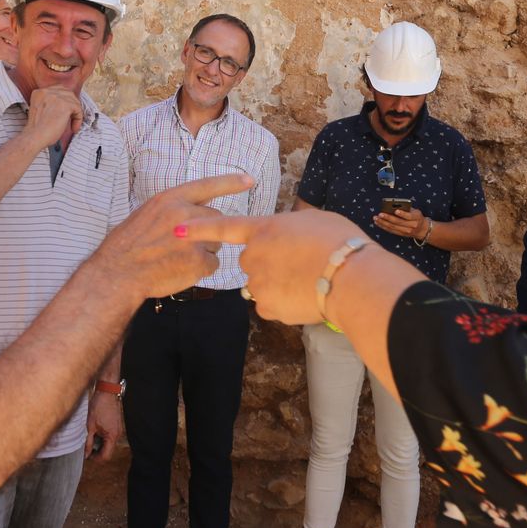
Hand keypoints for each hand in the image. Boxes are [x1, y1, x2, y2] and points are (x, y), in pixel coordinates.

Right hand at [23, 87, 82, 150]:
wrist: (35, 136)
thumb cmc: (37, 130)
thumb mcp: (40, 110)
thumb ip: (49, 104)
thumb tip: (63, 106)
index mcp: (39, 93)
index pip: (58, 90)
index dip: (64, 100)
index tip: (66, 110)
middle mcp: (47, 92)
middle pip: (67, 93)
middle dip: (72, 105)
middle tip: (72, 116)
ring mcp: (56, 97)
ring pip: (74, 101)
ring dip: (76, 113)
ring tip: (72, 124)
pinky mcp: (65, 104)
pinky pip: (78, 109)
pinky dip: (78, 119)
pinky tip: (73, 127)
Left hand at [86, 391, 122, 461]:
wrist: (107, 392)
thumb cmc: (99, 406)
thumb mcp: (90, 426)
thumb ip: (89, 442)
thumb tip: (86, 454)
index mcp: (112, 436)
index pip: (106, 456)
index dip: (96, 459)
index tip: (87, 457)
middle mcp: (117, 435)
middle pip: (108, 451)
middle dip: (97, 452)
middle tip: (86, 449)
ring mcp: (118, 430)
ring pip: (109, 444)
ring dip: (100, 444)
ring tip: (90, 439)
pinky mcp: (116, 425)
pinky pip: (110, 436)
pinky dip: (102, 437)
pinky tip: (95, 432)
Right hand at [88, 172, 252, 300]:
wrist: (117, 273)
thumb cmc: (127, 246)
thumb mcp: (146, 214)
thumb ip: (171, 211)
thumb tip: (191, 215)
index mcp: (170, 199)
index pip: (207, 185)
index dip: (230, 182)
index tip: (249, 180)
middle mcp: (185, 214)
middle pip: (215, 219)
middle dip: (206, 232)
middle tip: (181, 246)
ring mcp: (194, 237)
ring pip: (216, 243)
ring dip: (204, 251)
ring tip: (176, 258)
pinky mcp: (199, 260)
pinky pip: (213, 264)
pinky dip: (201, 270)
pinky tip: (180, 271)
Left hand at [182, 210, 369, 324]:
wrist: (351, 279)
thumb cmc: (339, 243)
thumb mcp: (314, 220)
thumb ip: (290, 227)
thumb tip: (290, 235)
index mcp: (264, 229)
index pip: (224, 227)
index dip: (199, 229)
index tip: (176, 230)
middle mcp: (254, 255)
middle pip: (251, 260)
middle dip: (268, 263)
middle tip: (299, 263)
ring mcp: (258, 283)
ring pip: (261, 284)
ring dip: (277, 283)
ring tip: (307, 280)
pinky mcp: (267, 307)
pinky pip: (270, 304)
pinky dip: (284, 303)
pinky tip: (304, 297)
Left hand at [373, 206, 425, 239]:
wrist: (422, 229)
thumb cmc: (416, 217)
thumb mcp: (415, 211)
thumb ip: (407, 209)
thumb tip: (394, 205)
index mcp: (416, 218)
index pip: (409, 216)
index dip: (402, 214)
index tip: (395, 210)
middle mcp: (412, 226)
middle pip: (398, 222)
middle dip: (388, 218)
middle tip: (380, 214)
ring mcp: (406, 231)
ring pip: (393, 227)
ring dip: (383, 223)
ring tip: (376, 218)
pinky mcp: (401, 234)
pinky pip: (391, 230)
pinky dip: (383, 226)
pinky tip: (378, 223)